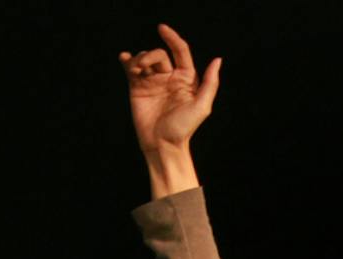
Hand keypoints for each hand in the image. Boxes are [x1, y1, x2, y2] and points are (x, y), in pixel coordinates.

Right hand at [119, 24, 220, 154]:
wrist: (162, 145)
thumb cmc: (184, 129)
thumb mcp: (202, 107)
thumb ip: (210, 83)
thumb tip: (218, 60)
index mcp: (186, 79)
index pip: (180, 51)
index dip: (172, 37)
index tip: (162, 28)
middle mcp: (170, 78)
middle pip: (159, 54)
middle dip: (151, 55)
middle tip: (143, 66)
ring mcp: (153, 82)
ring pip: (145, 59)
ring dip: (139, 59)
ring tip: (135, 69)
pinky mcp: (138, 88)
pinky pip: (131, 68)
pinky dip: (127, 60)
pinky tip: (124, 58)